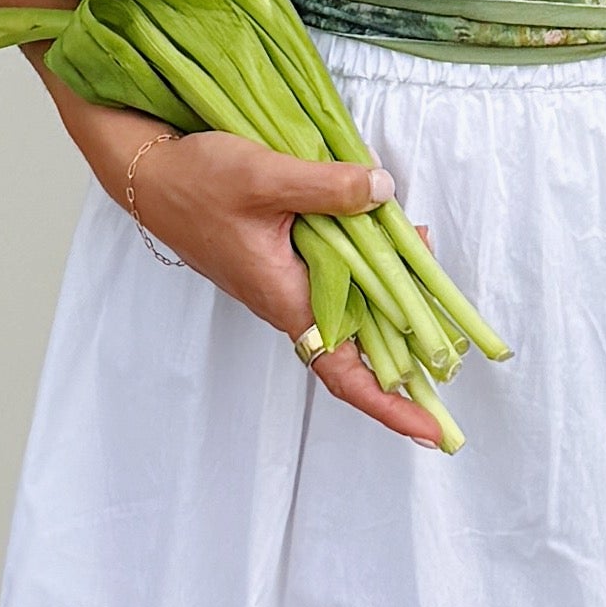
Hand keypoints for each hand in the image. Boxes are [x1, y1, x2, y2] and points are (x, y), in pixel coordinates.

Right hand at [100, 123, 447, 445]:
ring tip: (421, 251)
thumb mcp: (266, 177)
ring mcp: (287, 280)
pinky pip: (338, 270)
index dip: (390, 406)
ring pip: (354, 300)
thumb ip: (328, 187)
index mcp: (286, 298)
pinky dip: (368, 256)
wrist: (150, 174)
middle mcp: (290, 300)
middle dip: (410, 340)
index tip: (431, 432)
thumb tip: (384, 194)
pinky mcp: (284, 255)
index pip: (343, 372)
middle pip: (362, 341)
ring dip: (391, 285)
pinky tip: (387, 225)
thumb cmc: (197, 183)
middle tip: (455, 335)